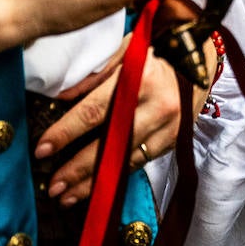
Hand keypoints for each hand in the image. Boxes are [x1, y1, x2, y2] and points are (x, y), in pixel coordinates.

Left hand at [34, 33, 215, 204]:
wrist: (201, 59)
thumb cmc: (157, 50)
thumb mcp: (127, 49)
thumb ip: (95, 72)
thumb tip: (60, 98)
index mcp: (139, 77)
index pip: (94, 110)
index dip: (66, 132)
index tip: (42, 150)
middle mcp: (156, 104)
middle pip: (109, 143)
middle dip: (76, 168)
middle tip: (52, 186)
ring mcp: (168, 125)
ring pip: (124, 160)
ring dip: (93, 182)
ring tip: (66, 196)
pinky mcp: (173, 139)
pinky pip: (139, 163)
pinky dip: (115, 177)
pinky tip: (95, 188)